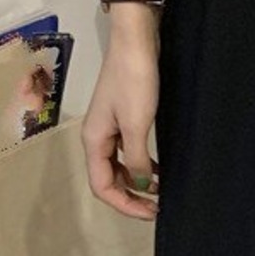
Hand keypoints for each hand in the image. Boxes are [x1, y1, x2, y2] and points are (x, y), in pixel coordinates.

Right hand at [81, 19, 160, 220]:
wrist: (135, 43)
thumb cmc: (133, 80)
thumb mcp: (137, 124)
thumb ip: (137, 159)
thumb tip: (140, 187)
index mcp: (93, 140)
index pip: (102, 186)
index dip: (124, 204)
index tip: (150, 213)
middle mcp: (97, 137)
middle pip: (109, 179)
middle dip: (131, 197)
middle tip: (157, 208)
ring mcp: (109, 128)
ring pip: (119, 167)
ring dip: (137, 183)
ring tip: (161, 193)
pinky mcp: (123, 119)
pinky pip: (128, 152)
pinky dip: (141, 166)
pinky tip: (158, 171)